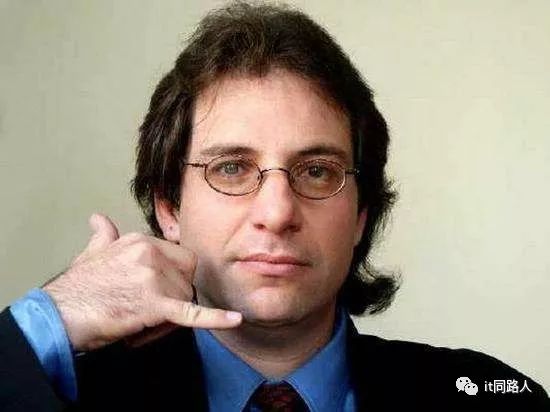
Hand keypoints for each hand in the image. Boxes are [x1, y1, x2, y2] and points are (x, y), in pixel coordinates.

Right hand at [43, 213, 241, 350]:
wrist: (59, 315)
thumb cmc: (77, 288)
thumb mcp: (92, 254)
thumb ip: (103, 235)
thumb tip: (98, 219)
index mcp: (142, 241)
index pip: (180, 259)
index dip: (173, 279)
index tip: (155, 292)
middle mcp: (152, 254)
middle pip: (188, 278)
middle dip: (177, 295)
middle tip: (153, 311)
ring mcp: (155, 278)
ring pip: (186, 300)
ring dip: (171, 317)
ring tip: (143, 324)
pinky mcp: (156, 305)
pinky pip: (192, 313)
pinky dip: (215, 319)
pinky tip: (234, 319)